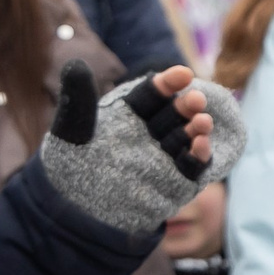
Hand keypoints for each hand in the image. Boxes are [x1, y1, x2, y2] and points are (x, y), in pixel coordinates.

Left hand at [42, 61, 243, 235]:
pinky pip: (190, 167)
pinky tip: (202, 146)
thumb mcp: (70, 130)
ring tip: (203, 122)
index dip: (168, 83)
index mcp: (129, 115)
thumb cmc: (70, 167)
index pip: (152, 95)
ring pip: (186, 138)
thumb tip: (74, 63)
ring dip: (198, 129)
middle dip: (187, 106)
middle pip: (174, 114)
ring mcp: (163, 157)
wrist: (73, 211)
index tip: (183, 74)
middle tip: (197, 99)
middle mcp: (150, 133)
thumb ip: (77, 98)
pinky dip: (199, 157)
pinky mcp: (174, 181)